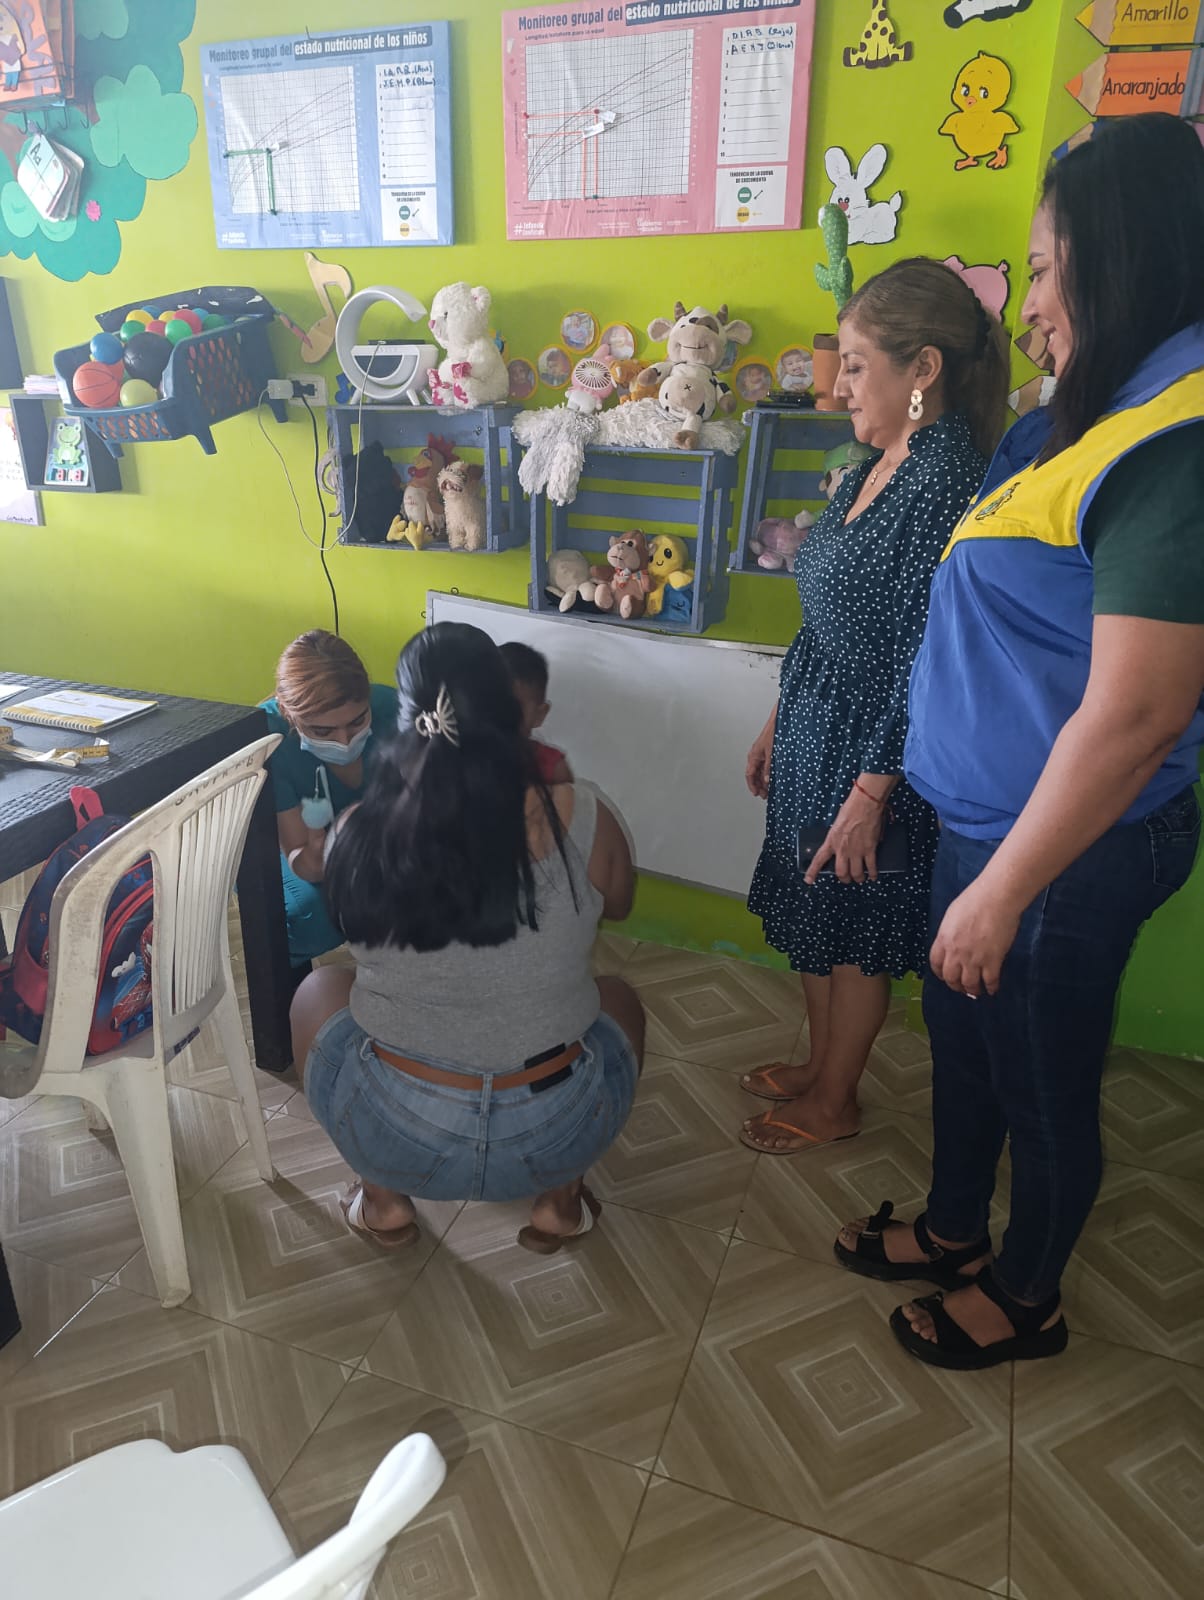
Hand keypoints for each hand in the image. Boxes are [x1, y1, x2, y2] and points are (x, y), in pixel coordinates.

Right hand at [746, 722, 773, 798]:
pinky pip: (765, 766)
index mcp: (753, 756)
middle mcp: (756, 756)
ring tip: (769, 789)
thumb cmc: (773, 733)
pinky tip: (773, 778)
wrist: (779, 722)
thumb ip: (769, 768)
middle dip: (759, 786)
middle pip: (755, 775)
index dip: (752, 785)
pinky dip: (768, 773)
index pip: (749, 775)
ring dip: (764, 780)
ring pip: (760, 771)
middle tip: (765, 794)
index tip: (756, 793)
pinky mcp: (767, 753)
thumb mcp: (772, 754)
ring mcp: (761, 755)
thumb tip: (767, 780)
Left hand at [805, 788, 883, 884]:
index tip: (808, 880)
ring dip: (858, 878)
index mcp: (831, 841)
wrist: (864, 804)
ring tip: (860, 879)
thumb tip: (847, 846)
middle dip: (844, 879)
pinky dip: (873, 874)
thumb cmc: (851, 810)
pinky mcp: (869, 849)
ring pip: (856, 873)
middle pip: (841, 872)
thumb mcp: (837, 825)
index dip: (812, 872)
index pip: (818, 860)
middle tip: (847, 879)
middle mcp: (842, 849)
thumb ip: (839, 838)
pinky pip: (871, 867)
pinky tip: (873, 876)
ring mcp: (856, 851)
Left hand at [929, 880, 1022, 996]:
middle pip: (951, 978)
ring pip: (969, 984)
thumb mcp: (952, 915)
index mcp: (943, 940)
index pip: (935, 964)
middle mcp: (956, 953)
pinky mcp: (993, 961)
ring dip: (973, 989)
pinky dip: (991, 987)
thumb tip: (953, 941)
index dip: (940, 973)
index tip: (945, 976)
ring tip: (977, 990)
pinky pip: (990, 980)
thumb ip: (950, 932)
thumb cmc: (975, 899)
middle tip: (961, 987)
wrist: (996, 898)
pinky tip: (992, 989)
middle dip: (955, 985)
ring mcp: (974, 959)